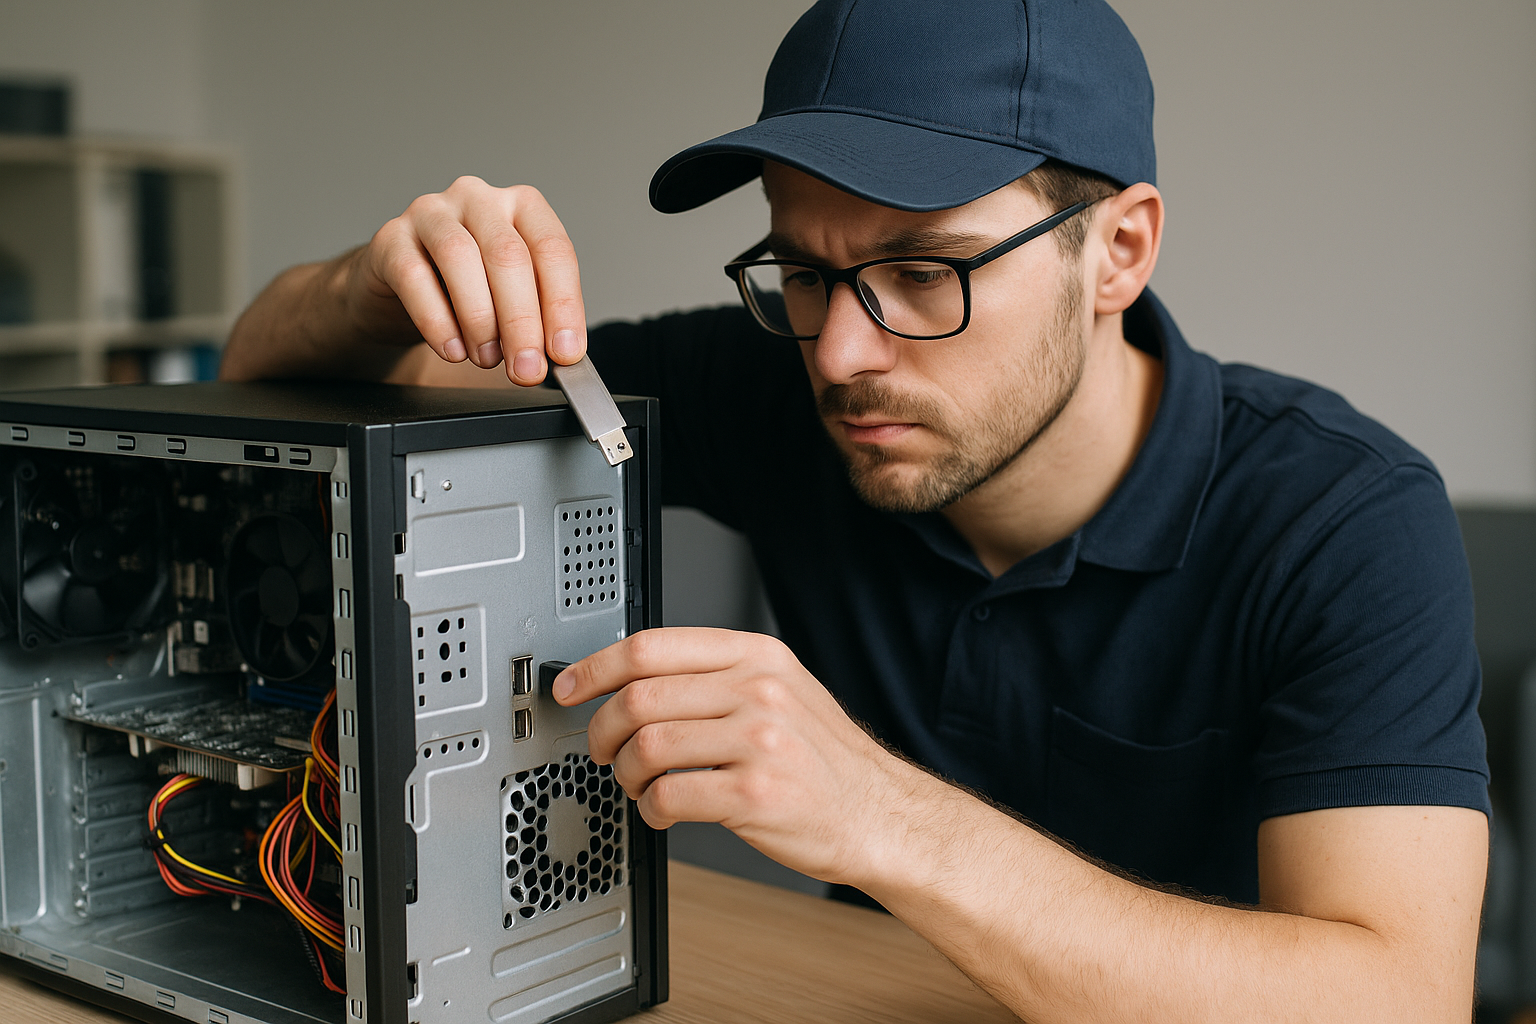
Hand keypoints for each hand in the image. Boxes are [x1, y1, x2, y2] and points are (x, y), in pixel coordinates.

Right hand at [350, 175, 586, 384]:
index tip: (564, 352)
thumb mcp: (511, 298)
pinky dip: (437, 321)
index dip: (563, 305)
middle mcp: (479, 199)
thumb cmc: (465, 290)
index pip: (553, 250)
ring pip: (460, 258)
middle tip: (526, 369)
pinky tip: (452, 350)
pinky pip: (414, 276)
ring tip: (487, 359)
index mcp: (522, 206)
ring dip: (480, 320)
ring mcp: (431, 213)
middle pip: (508, 256)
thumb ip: (538, 318)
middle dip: (522, 322)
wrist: (399, 290)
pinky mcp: (390, 238)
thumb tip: (560, 354)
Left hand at [551, 627, 928, 885]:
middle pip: (640, 697)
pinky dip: (650, 809)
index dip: (596, 667)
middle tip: (603, 750)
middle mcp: (758, 691)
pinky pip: (668, 797)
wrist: (880, 813)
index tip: (572, 686)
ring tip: (638, 784)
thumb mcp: (783, 690)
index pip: (653, 646)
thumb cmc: (825, 759)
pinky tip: (663, 811)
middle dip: (603, 730)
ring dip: (626, 773)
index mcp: (757, 656)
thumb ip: (719, 676)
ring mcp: (758, 742)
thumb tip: (637, 679)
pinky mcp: (754, 794)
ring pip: (647, 747)